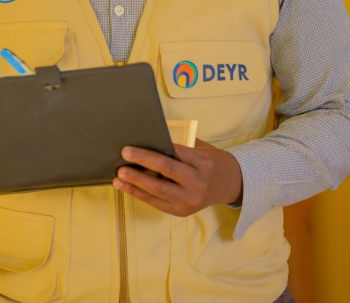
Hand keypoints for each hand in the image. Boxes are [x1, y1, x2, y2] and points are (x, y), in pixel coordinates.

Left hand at [112, 139, 242, 215]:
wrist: (230, 184)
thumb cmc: (212, 161)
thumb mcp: (202, 148)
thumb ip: (180, 145)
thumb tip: (151, 138)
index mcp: (203, 163)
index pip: (175, 154)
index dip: (153, 150)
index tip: (134, 146)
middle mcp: (198, 183)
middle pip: (166, 171)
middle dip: (142, 163)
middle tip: (124, 155)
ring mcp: (190, 200)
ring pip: (158, 191)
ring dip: (135, 183)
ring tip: (118, 176)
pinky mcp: (182, 212)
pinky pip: (157, 203)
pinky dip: (140, 195)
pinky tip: (126, 187)